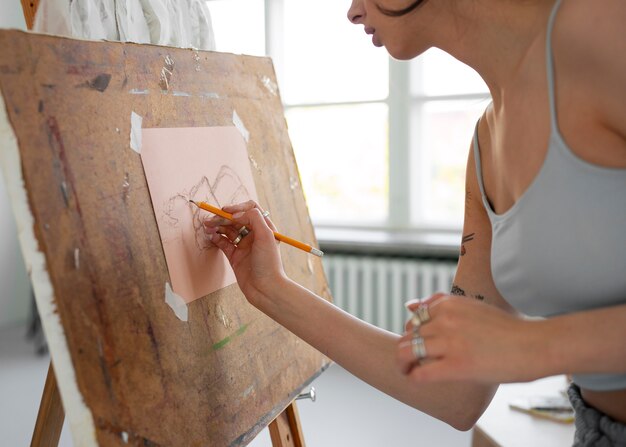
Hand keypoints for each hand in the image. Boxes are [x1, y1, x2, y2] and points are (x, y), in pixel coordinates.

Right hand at [204, 200, 285, 304]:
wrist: (265, 289)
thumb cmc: (269, 263)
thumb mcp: (266, 236)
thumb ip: (253, 219)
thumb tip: (236, 213)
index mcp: (264, 227)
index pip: (250, 209)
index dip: (237, 208)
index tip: (226, 212)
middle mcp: (254, 235)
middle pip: (236, 219)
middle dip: (223, 218)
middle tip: (210, 220)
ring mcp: (244, 245)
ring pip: (228, 230)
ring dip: (217, 226)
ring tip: (207, 226)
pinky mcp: (235, 256)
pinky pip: (223, 243)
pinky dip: (216, 238)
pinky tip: (211, 236)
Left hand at [396, 294, 539, 383]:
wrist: (534, 345)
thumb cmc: (505, 329)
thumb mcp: (470, 307)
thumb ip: (440, 305)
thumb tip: (409, 305)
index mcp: (449, 303)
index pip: (415, 317)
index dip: (413, 331)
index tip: (419, 342)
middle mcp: (445, 319)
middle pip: (408, 334)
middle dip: (405, 347)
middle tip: (410, 360)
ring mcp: (450, 342)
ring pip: (407, 351)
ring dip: (403, 363)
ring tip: (408, 371)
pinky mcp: (457, 365)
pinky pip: (421, 372)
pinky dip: (413, 377)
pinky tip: (417, 379)